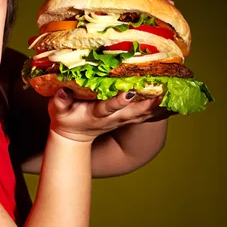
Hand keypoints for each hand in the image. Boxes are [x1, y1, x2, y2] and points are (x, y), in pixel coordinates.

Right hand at [48, 88, 172, 142]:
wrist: (73, 136)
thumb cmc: (64, 118)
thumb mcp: (57, 111)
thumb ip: (59, 101)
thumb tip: (62, 90)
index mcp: (95, 115)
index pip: (108, 108)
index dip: (119, 101)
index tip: (129, 92)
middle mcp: (111, 118)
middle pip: (132, 112)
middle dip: (147, 103)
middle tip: (161, 91)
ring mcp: (121, 120)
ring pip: (142, 114)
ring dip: (155, 106)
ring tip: (170, 92)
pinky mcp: (126, 119)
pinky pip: (145, 114)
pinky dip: (157, 108)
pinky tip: (169, 98)